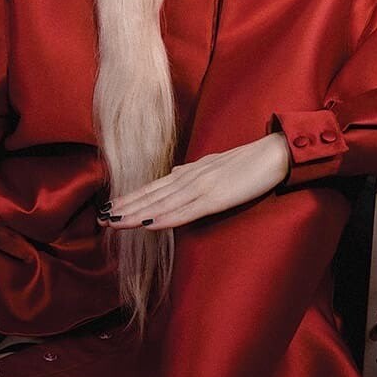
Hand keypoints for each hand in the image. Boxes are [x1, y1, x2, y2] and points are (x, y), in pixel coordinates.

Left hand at [97, 132, 290, 230]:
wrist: (275, 153)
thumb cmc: (249, 162)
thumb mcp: (215, 165)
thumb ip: (193, 171)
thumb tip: (174, 173)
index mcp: (190, 172)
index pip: (154, 188)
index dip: (131, 198)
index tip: (109, 207)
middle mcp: (190, 177)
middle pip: (151, 195)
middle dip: (125, 207)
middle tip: (101, 219)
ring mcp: (202, 187)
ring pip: (162, 203)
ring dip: (137, 214)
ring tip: (115, 223)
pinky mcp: (216, 197)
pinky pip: (186, 211)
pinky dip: (165, 217)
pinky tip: (149, 223)